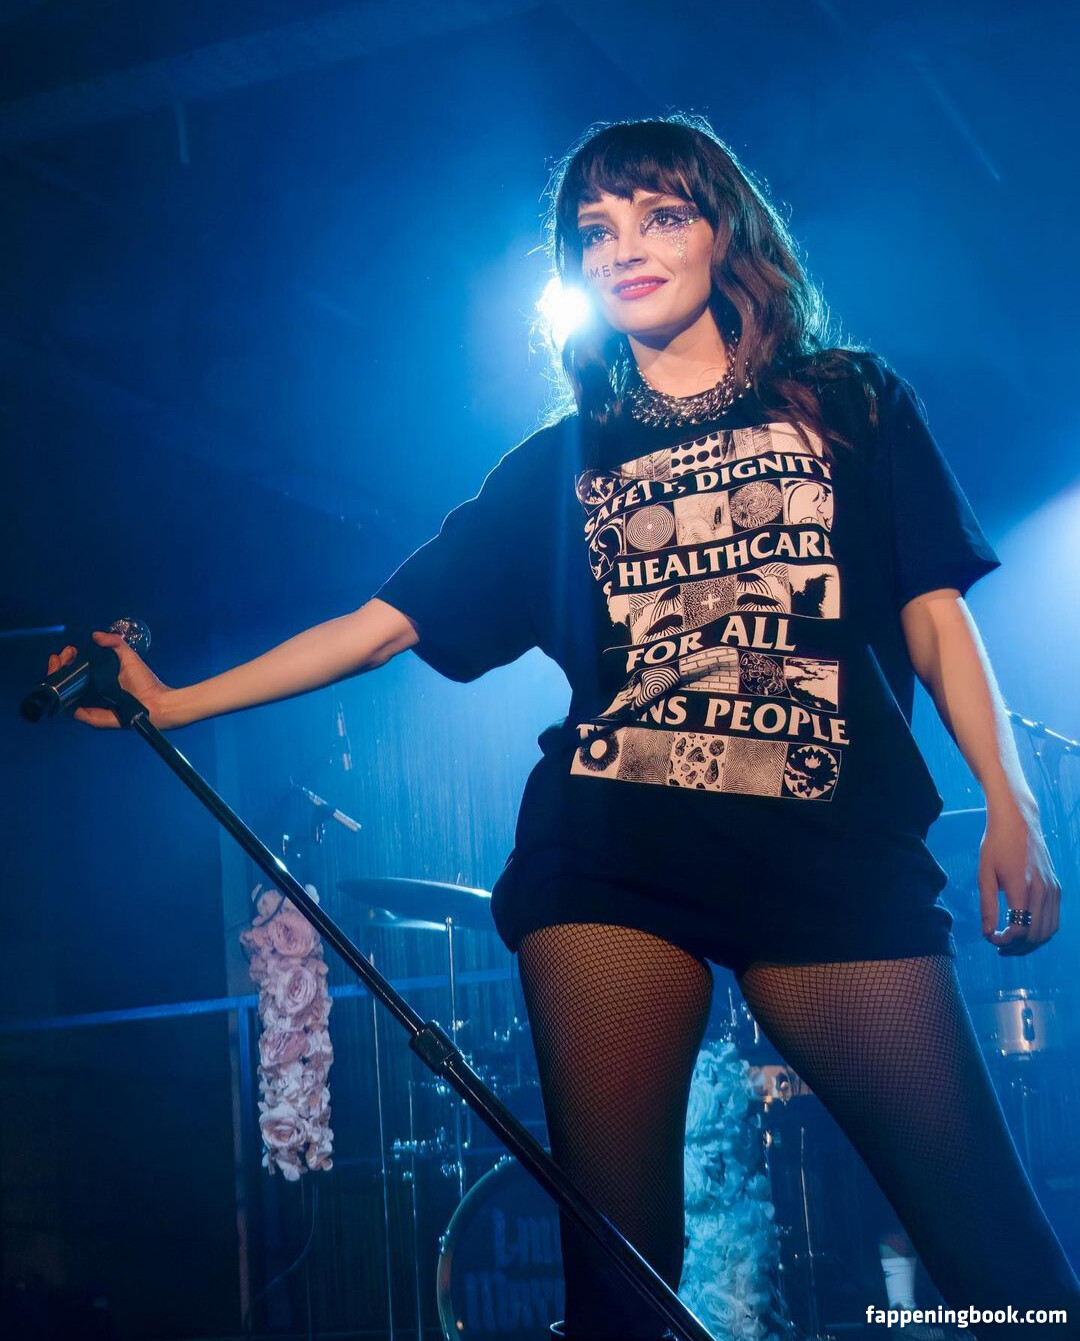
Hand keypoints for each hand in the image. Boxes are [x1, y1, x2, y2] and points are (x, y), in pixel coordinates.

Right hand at [46, 631, 174, 728]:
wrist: (156, 702)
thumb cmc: (144, 681)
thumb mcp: (128, 657)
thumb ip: (114, 643)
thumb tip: (95, 635)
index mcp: (98, 680)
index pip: (75, 670)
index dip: (69, 659)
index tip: (69, 650)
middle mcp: (91, 692)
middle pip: (65, 682)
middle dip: (58, 667)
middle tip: (60, 656)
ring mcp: (89, 705)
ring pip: (64, 695)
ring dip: (56, 679)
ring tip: (59, 664)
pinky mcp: (91, 717)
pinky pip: (71, 710)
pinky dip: (63, 699)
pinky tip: (63, 684)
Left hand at [978, 800, 1060, 953]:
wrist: (1019, 821)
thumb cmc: (996, 845)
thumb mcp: (985, 873)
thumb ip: (987, 905)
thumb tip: (988, 933)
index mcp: (1022, 887)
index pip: (1020, 929)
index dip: (1005, 941)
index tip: (990, 939)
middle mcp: (1043, 891)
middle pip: (1036, 935)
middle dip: (1017, 947)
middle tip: (999, 947)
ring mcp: (1053, 890)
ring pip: (1048, 931)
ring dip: (1031, 943)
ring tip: (1011, 944)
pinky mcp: (1056, 888)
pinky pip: (1054, 920)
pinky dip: (1041, 931)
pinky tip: (1024, 931)